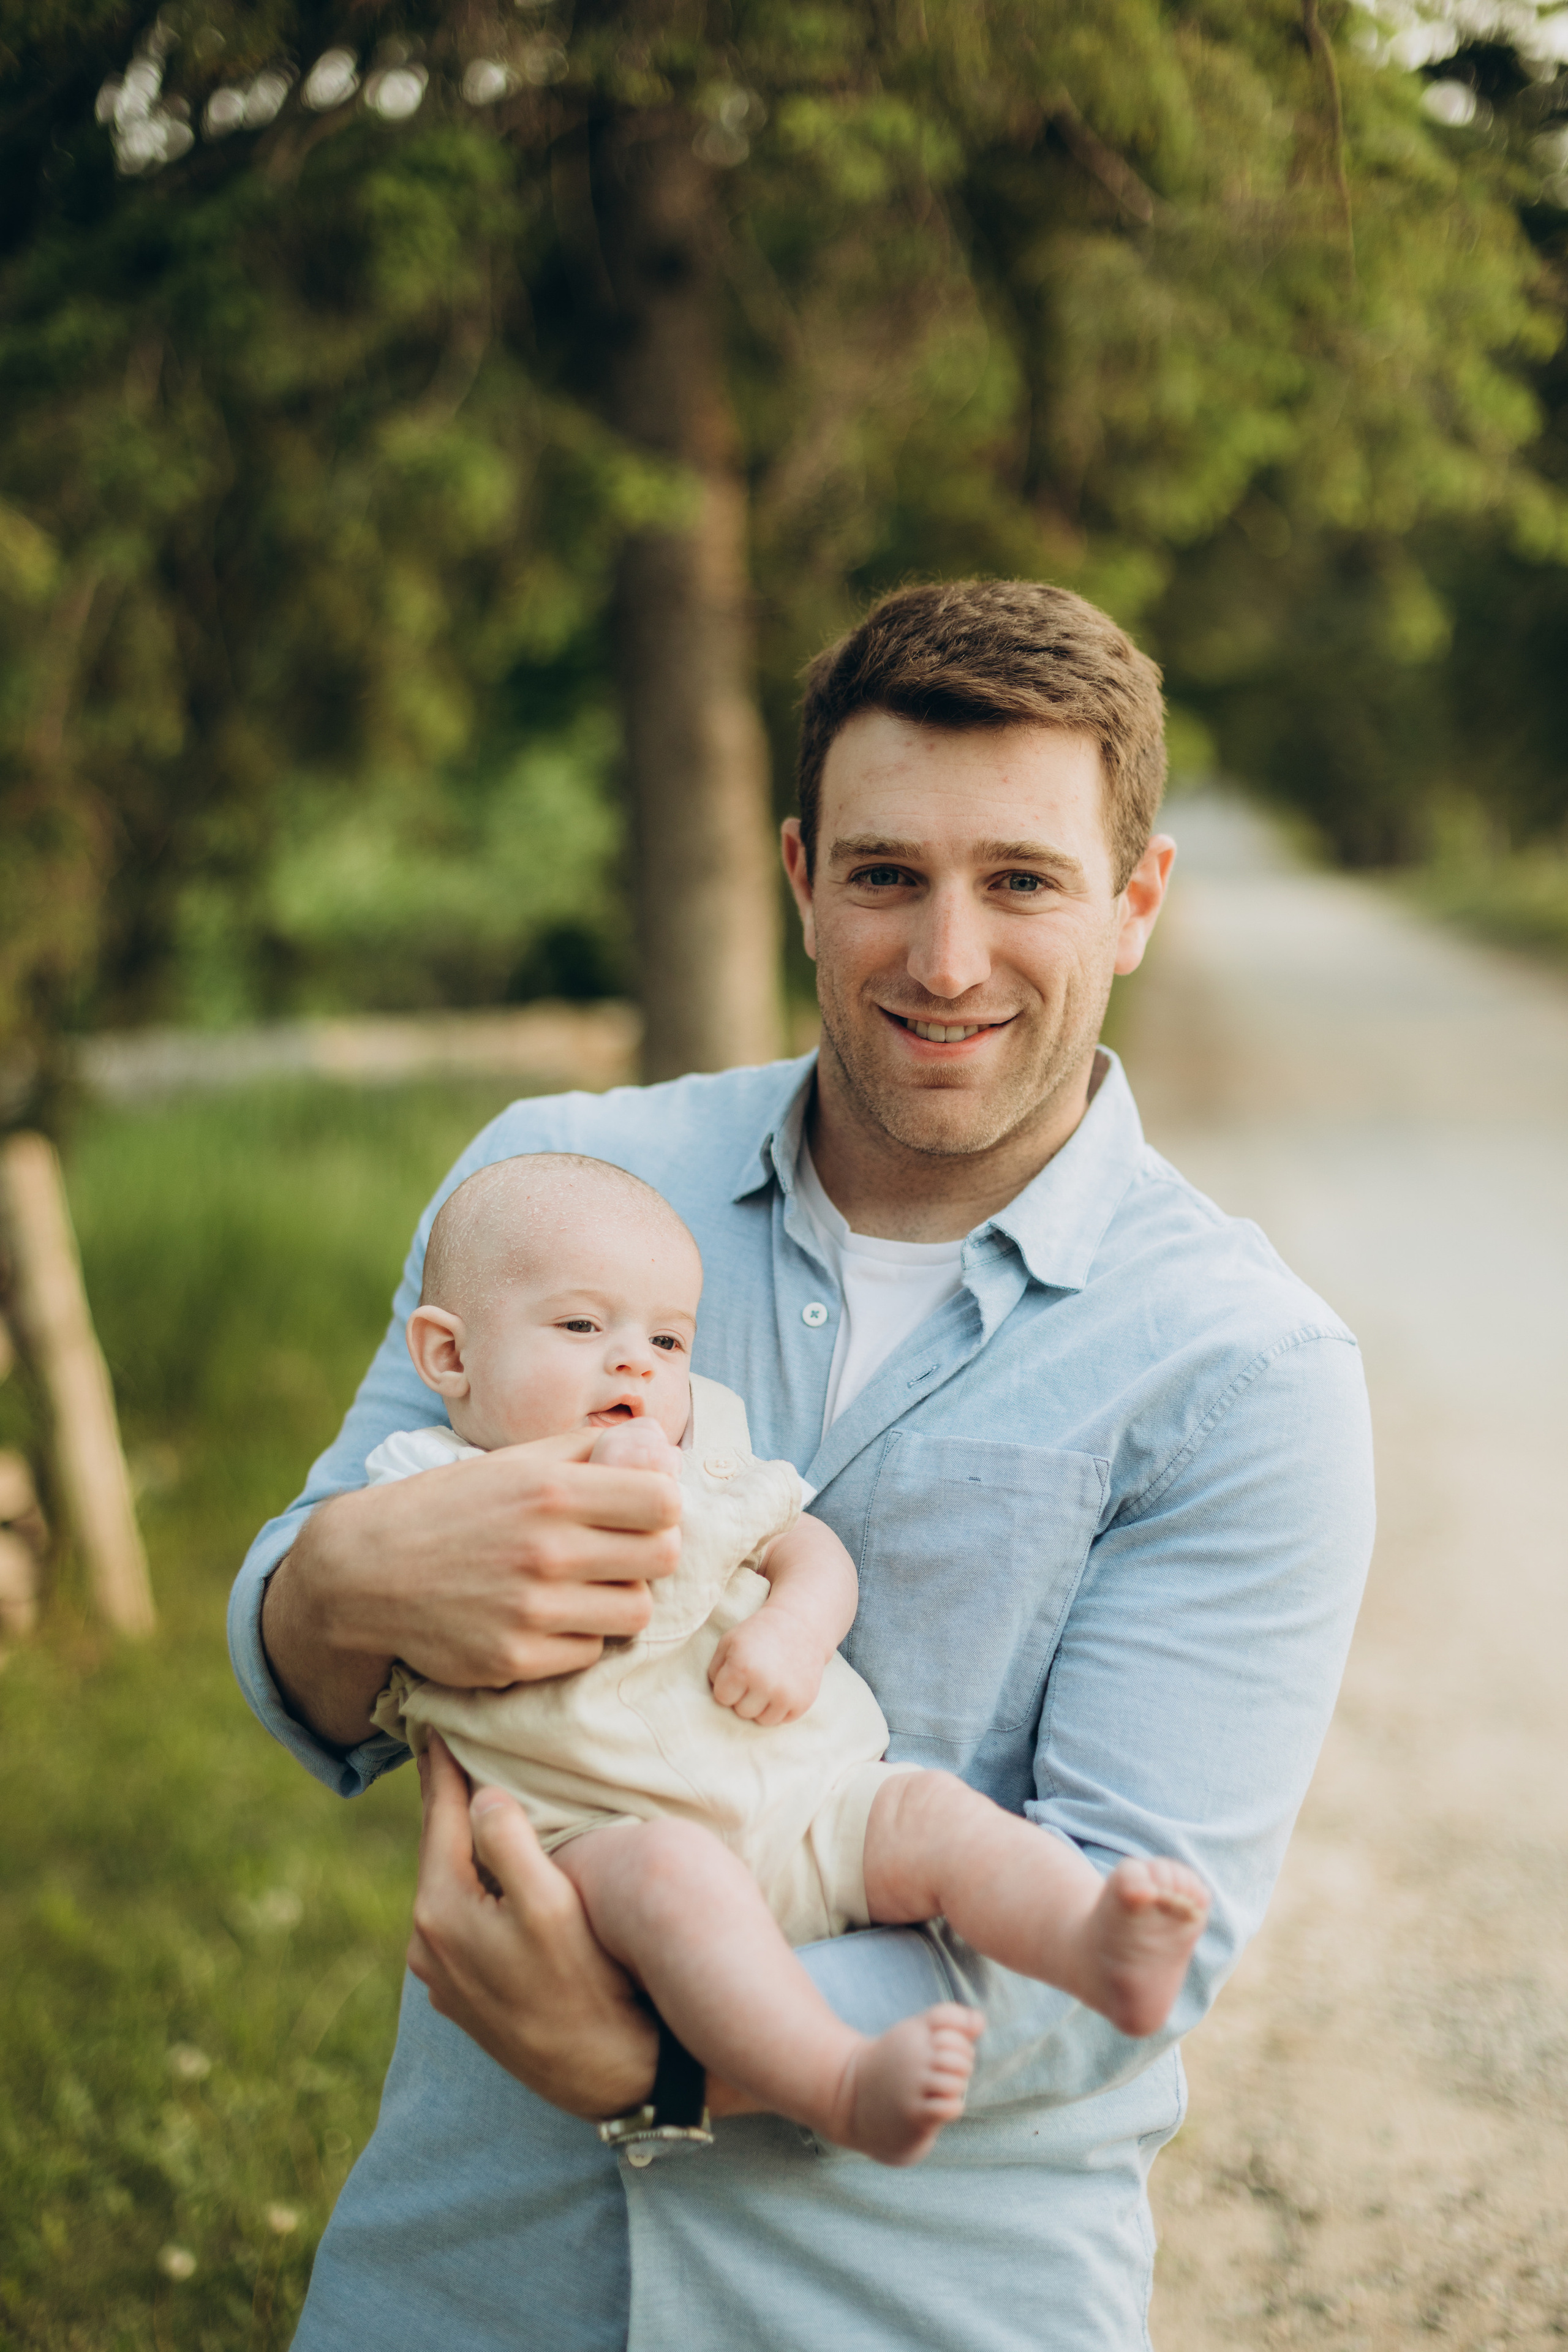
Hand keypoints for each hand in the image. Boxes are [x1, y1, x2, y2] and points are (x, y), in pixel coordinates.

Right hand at [262, 1431, 681, 1747]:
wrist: (366, 1571)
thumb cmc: (451, 1507)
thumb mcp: (515, 1461)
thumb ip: (590, 1450)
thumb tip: (663, 1449)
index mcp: (551, 1490)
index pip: (665, 1502)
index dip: (662, 1506)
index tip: (643, 1510)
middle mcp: (546, 1549)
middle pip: (662, 1558)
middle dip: (650, 1553)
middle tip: (621, 1552)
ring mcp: (531, 1610)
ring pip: (634, 1612)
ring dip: (619, 1600)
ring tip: (585, 1586)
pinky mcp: (515, 1660)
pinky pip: (588, 1652)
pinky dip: (577, 1637)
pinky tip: (547, 1618)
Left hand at [408, 1736, 658, 2118]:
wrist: (606, 2077)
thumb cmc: (588, 1986)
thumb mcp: (552, 1905)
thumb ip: (509, 1844)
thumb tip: (481, 1794)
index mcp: (440, 1913)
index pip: (437, 1819)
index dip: (438, 1766)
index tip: (431, 1720)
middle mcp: (427, 1946)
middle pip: (437, 1849)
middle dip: (444, 1799)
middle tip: (446, 1745)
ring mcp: (442, 1976)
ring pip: (447, 1884)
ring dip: (458, 1841)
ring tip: (470, 1795)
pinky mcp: (464, 1995)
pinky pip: (460, 1916)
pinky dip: (470, 1881)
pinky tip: (490, 1868)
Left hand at [708, 1608, 827, 1725]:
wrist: (800, 1622)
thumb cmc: (758, 1632)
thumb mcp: (729, 1642)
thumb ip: (715, 1670)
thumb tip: (718, 1700)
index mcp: (741, 1668)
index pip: (722, 1698)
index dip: (728, 1685)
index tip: (738, 1672)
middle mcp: (764, 1684)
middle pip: (742, 1712)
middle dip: (745, 1697)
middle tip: (756, 1675)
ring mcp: (786, 1695)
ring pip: (763, 1721)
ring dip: (762, 1706)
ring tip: (768, 1682)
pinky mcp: (803, 1701)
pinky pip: (783, 1720)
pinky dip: (781, 1708)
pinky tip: (783, 1686)